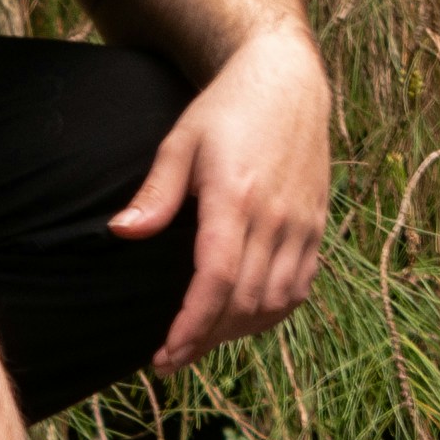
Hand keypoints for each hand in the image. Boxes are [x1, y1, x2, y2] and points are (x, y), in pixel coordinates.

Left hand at [109, 24, 334, 375]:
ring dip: (238, 331)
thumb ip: (155, 193)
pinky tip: (242, 318)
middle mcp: (276, 217)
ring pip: (275, 302)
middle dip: (206, 338)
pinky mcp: (317, 227)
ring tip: (202, 339)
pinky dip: (271, 313)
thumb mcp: (181, 142)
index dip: (192, 326)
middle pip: (245, 302)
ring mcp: (302, 224)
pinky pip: (299, 287)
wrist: (287, 82)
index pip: (217, 280)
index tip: (166, 354)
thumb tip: (122, 232)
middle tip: (171, 357)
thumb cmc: (226, 111)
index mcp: (237, 197)